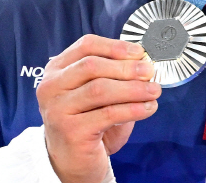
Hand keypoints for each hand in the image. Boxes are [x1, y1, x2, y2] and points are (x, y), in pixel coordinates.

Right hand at [36, 35, 160, 182]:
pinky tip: (148, 108)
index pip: (86, 45)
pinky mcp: (69, 131)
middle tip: (150, 72)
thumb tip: (144, 64)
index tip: (139, 52)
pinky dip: (133, 109)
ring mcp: (57, 109)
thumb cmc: (90, 121)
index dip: (115, 46)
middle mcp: (51, 87)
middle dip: (126, 67)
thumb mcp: (99, 93)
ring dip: (133, 88)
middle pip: (92, 65)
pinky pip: (108, 114)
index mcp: (57, 69)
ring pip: (100, 89)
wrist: (75, 161)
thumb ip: (115, 75)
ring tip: (154, 91)